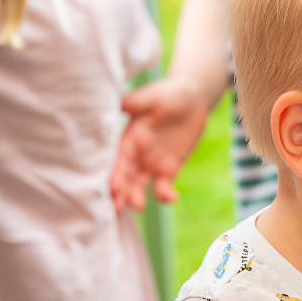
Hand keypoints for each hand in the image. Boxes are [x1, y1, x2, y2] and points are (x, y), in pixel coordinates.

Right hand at [110, 78, 210, 211]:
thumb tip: (107, 100)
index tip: (111, 186)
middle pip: (124, 176)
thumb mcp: (150, 97)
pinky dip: (164, 194)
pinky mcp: (168, 169)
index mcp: (127, 138)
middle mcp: (135, 154)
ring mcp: (150, 163)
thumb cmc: (169, 94)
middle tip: (116, 206)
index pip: (116, 159)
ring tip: (138, 206)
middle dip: (119, 191)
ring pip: (138, 185)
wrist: (194, 99)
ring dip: (136, 197)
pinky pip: (163, 186)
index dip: (113, 173)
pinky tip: (170, 198)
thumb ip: (131, 103)